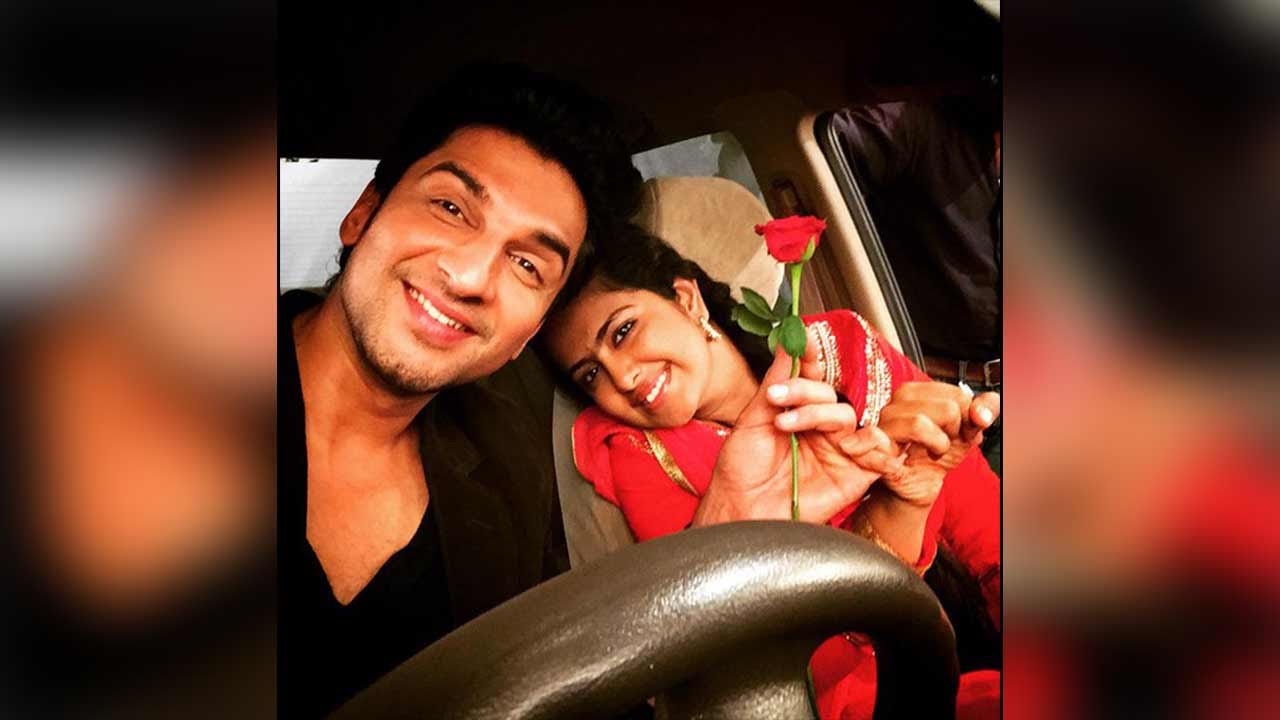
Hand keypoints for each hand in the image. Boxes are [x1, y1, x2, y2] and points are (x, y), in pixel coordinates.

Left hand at [693, 347, 897, 525]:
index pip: (811, 379)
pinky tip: (838, 442)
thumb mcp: (752, 420)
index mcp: (796, 413)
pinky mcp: (854, 474)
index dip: (810, 357)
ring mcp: (837, 450)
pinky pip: (876, 450)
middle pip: (830, 394)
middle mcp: (819, 429)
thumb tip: (786, 344)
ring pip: (846, 416)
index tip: (802, 337)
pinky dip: (867, 440)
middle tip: (777, 398)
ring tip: (785, 424)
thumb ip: (775, 383)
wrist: (741, 511)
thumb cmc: (741, 473)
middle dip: (805, 390)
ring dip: (818, 413)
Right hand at [875, 382, 1000, 505]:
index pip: (959, 396)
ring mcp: (880, 429)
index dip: (967, 418)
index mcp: (914, 393)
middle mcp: (893, 405)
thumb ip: (984, 410)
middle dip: (955, 432)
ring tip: (934, 452)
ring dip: (938, 445)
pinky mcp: (874, 453)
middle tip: (944, 443)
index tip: (957, 431)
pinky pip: (890, 450)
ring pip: (919, 423)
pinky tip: (913, 463)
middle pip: (947, 409)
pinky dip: (906, 460)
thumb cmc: (937, 453)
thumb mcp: (967, 429)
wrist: (916, 485)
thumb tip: (982, 414)